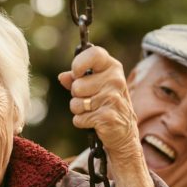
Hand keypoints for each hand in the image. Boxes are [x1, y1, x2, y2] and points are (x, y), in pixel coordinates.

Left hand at [58, 46, 140, 161]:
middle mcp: (115, 80)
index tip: (76, 73)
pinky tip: (95, 122)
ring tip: (93, 111)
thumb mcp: (95, 87)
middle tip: (90, 100)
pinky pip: (78, 119)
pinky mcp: (107, 117)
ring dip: (79, 110)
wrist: (124, 133)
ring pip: (76, 104)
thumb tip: (62, 77)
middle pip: (77, 86)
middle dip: (77, 95)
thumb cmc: (106, 105)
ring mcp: (112, 98)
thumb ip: (77, 79)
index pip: (95, 54)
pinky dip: (82, 122)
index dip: (79, 63)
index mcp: (113, 68)